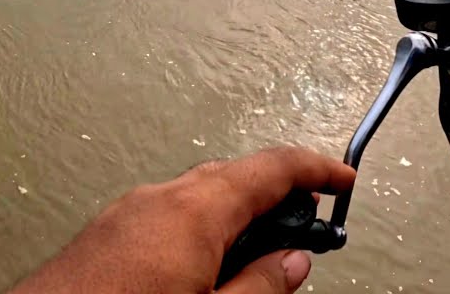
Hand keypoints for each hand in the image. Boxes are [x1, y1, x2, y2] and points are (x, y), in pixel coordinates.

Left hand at [6, 146, 355, 293]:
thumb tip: (292, 263)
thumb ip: (259, 286)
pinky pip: (165, 211)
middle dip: (276, 196)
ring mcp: (127, 210)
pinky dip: (199, 225)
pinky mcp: (107, 229)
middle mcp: (157, 198)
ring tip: (258, 255)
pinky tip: (204, 263)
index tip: (341, 180)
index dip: (315, 170)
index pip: (269, 168)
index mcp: (193, 212)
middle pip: (233, 177)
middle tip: (309, 228)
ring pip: (197, 194)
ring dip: (235, 214)